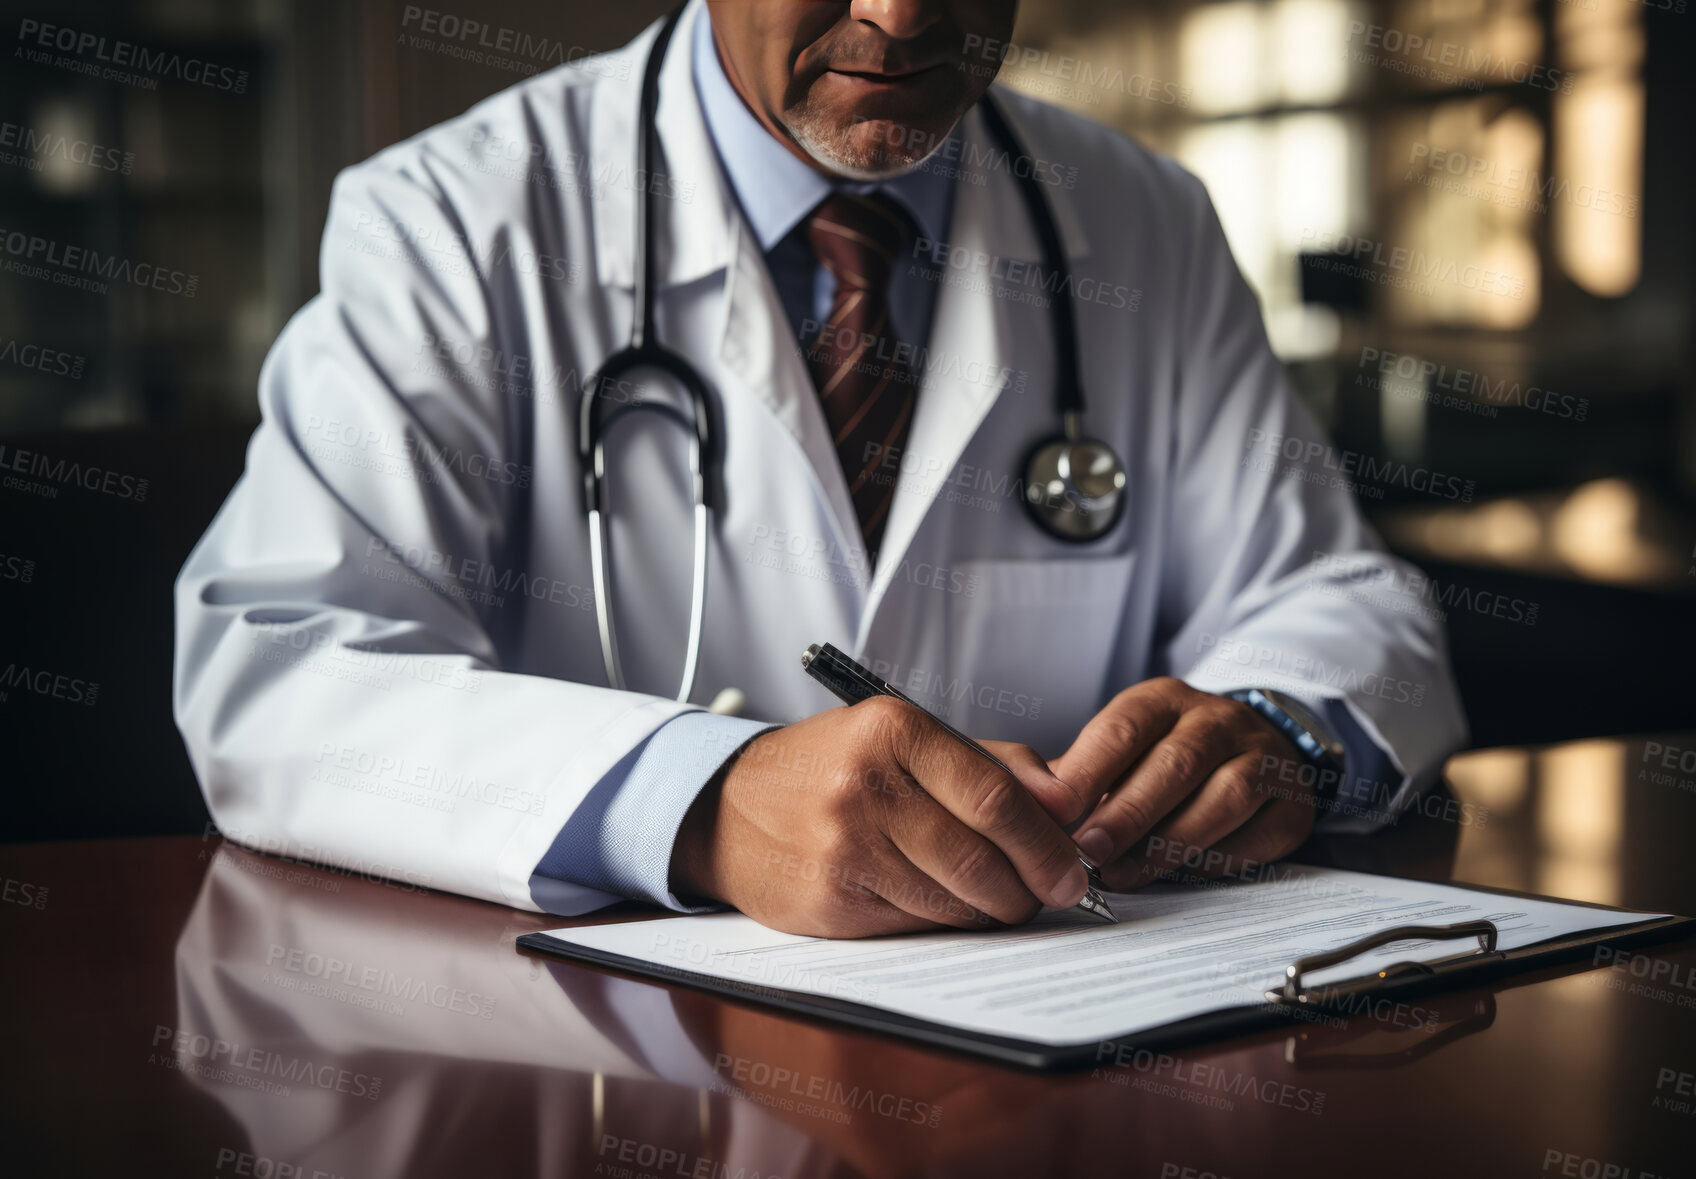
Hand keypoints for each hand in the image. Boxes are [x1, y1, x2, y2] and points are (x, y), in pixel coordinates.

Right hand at [670, 697, 1091, 937]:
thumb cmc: (834, 769)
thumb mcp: (906, 738)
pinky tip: (943, 902)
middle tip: (1050, 893)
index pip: (995, 798)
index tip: (1071, 868)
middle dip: (1031, 887)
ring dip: (992, 909)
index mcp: (893, 730)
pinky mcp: (830, 900)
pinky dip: (946, 922)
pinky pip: (917, 925)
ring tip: (998, 897)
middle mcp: (865, 786)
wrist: (731, 807)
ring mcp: (844, 847)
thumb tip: (1068, 802)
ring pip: (955, 901)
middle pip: (982, 858)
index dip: (1046, 844)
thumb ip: (994, 763)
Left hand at [1054, 678, 1317, 890]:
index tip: (1057, 810)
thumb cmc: (1166, 756)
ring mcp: (1264, 758)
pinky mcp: (1292, 805)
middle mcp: (1218, 720)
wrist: (1259, 750)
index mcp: (1165, 700)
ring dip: (1170, 840)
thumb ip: (1080, 775)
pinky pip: (1258, 835)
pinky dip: (1217, 858)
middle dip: (1128, 812)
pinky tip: (1179, 875)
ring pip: (1226, 796)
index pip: (1125, 726)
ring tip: (1124, 873)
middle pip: (1177, 762)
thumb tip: (1028, 808)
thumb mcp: (1123, 748)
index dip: (1089, 770)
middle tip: (1089, 852)